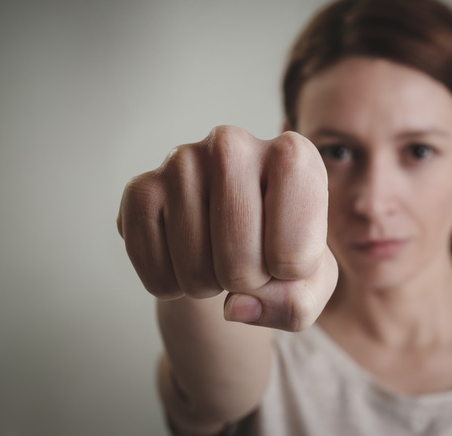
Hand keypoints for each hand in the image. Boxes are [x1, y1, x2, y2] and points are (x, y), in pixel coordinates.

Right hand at [117, 126, 337, 330]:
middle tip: (247, 259)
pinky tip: (183, 255)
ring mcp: (181, 162)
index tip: (288, 254)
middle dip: (246, 284)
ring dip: (208, 286)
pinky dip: (170, 285)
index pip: (295, 256)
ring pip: (196, 272)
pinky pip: (154, 271)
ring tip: (216, 255)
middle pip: (241, 265)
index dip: (290, 278)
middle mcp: (233, 145)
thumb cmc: (279, 248)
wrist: (227, 231)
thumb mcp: (310, 282)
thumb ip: (297, 303)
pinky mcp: (141, 188)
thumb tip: (236, 306)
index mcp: (293, 156)